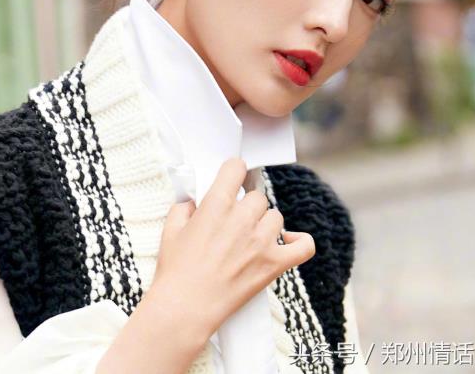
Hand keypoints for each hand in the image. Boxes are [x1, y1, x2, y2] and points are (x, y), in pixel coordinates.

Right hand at [149, 157, 315, 336]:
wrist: (185, 307)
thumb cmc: (176, 270)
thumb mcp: (171, 230)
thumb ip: (184, 208)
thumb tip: (193, 203)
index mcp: (217, 204)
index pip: (236, 168)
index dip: (234, 171)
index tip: (233, 178)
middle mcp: (242, 218)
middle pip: (257, 196)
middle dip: (246, 206)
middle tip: (235, 221)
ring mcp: (261, 241)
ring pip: (276, 217)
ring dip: (265, 223)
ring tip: (251, 237)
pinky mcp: (274, 264)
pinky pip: (303, 247)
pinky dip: (300, 242)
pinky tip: (289, 241)